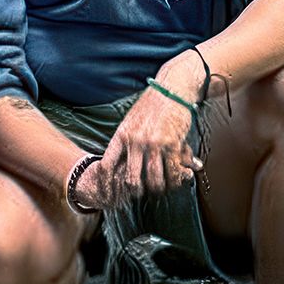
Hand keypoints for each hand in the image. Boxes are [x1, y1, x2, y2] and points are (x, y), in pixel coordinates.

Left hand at [99, 84, 197, 199]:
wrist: (171, 89)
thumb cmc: (150, 106)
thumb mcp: (130, 121)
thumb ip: (125, 141)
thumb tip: (118, 163)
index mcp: (121, 135)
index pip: (107, 165)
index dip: (108, 184)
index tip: (111, 194)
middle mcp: (136, 141)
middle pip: (132, 180)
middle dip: (137, 192)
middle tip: (143, 193)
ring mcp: (154, 144)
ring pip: (154, 181)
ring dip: (158, 189)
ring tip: (161, 187)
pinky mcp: (173, 145)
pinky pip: (173, 173)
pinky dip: (175, 180)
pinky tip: (176, 179)